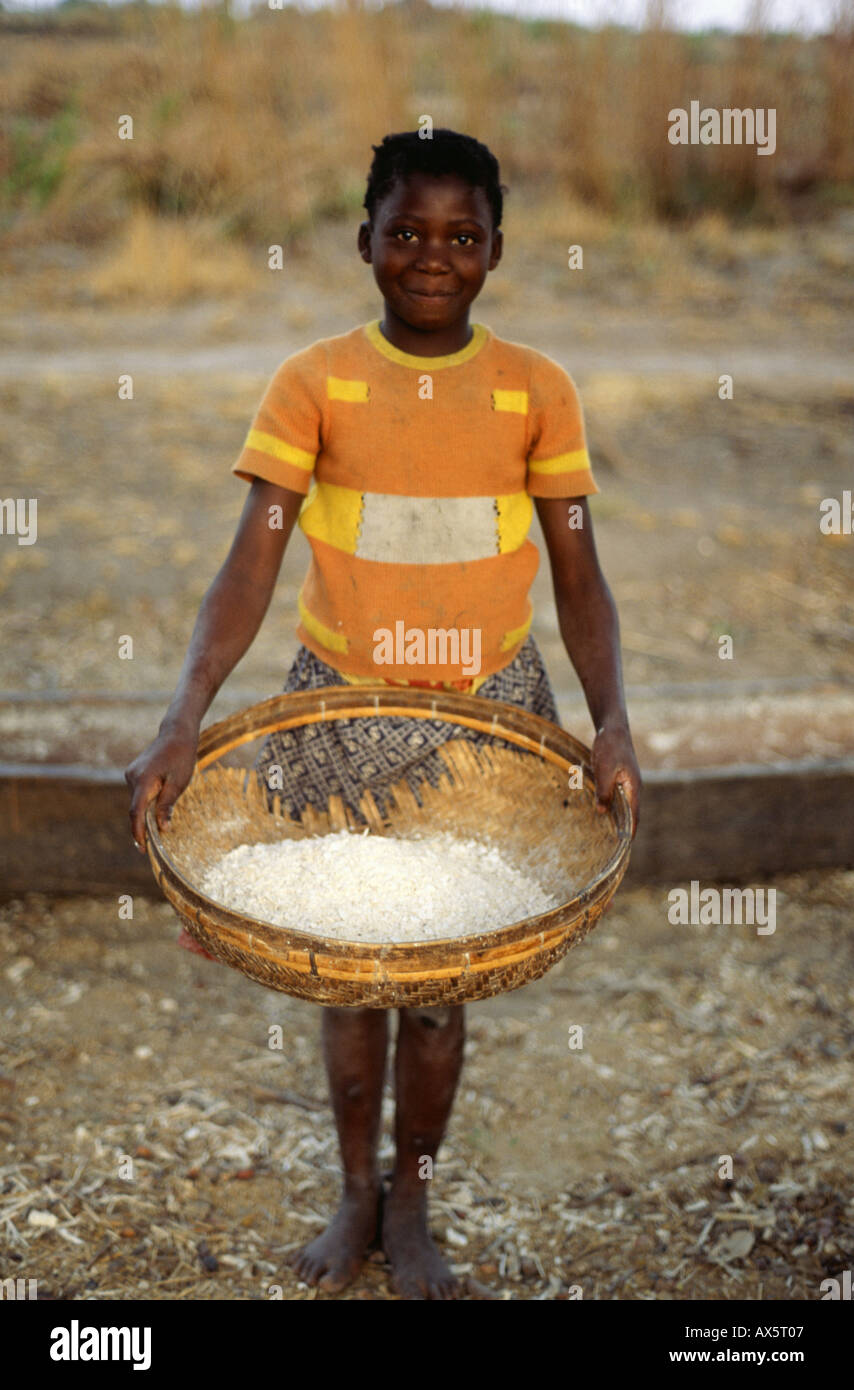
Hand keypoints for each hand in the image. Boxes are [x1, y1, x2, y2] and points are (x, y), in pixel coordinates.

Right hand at [125, 725, 197, 852]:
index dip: (138, 832)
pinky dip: (144, 806)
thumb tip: (161, 828)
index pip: (136, 812)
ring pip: (136, 802)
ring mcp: (131, 774)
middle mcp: (132, 777)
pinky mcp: (134, 773)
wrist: (176, 733)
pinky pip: (138, 795)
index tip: (142, 848)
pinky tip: (154, 814)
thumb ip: (167, 805)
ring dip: (144, 816)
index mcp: (143, 779)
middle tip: (150, 847)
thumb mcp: (179, 783)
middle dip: (142, 828)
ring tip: (154, 832)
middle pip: (135, 809)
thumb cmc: (182, 756)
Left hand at [591, 723, 640, 837]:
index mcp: (634, 788)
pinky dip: (611, 806)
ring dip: (616, 818)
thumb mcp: (604, 770)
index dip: (630, 831)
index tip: (625, 846)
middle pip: (630, 813)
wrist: (613, 729)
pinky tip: (600, 812)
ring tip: (606, 834)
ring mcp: (627, 783)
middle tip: (613, 846)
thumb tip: (603, 812)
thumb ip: (604, 792)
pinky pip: (616, 797)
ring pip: (622, 805)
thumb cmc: (610, 748)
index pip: (634, 816)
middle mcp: (633, 788)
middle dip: (623, 828)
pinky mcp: (619, 779)